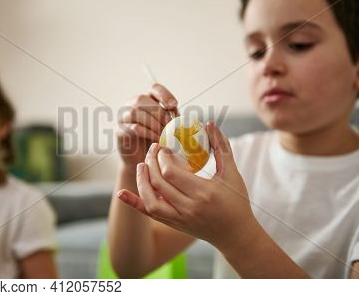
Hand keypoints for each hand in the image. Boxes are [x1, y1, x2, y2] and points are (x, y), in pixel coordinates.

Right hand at [117, 84, 177, 166]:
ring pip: (134, 112)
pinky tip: (156, 139)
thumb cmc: (155, 140)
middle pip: (141, 100)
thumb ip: (171, 117)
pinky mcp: (120, 132)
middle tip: (169, 125)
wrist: (141, 159)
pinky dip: (147, 132)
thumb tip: (177, 114)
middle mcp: (131, 106)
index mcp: (145, 101)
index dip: (164, 94)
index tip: (174, 105)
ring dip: (152, 123)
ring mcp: (123, 118)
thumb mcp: (167, 126)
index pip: (153, 89)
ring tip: (163, 133)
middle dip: (158, 112)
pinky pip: (133, 127)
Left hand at [117, 121, 258, 251]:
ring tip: (142, 165)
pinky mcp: (174, 224)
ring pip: (150, 201)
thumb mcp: (231, 173)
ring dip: (142, 181)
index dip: (163, 157)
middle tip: (153, 149)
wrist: (235, 234)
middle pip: (158, 183)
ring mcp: (179, 219)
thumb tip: (209, 123)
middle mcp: (189, 208)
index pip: (171, 173)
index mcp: (203, 193)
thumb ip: (221, 147)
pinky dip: (133, 203)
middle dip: (151, 163)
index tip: (164, 147)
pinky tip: (121, 193)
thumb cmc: (236, 201)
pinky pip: (149, 215)